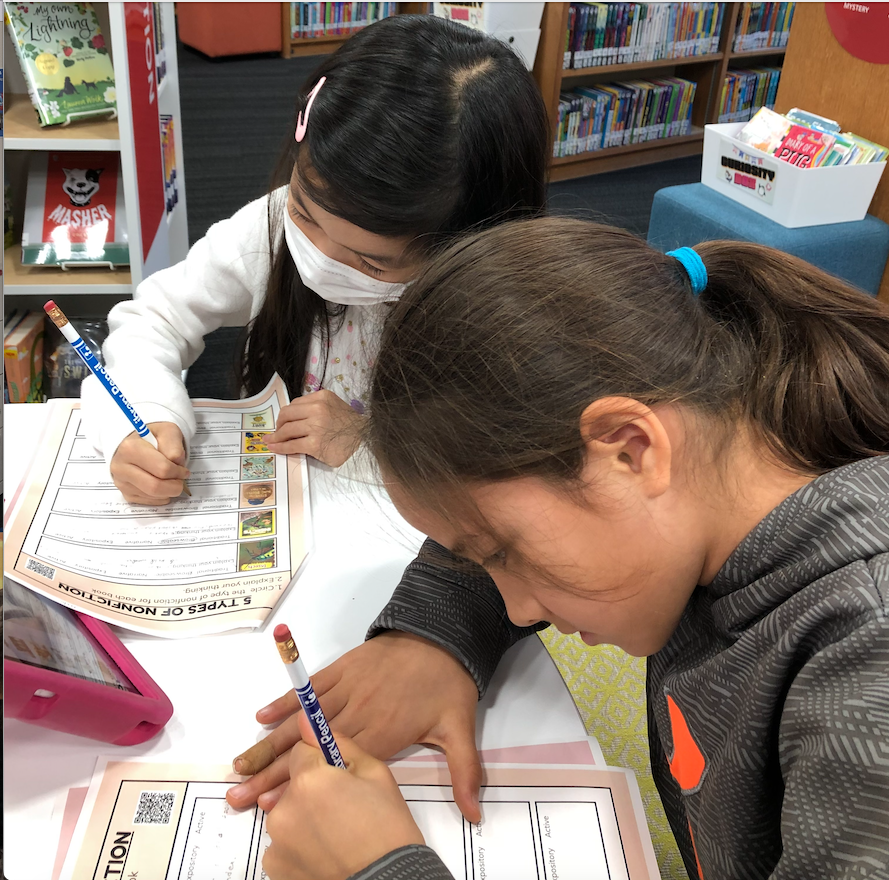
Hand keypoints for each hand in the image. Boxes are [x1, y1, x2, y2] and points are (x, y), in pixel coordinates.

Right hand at [109, 422, 189, 503]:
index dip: (178, 472)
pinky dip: (160, 497)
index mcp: (130, 448)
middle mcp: (121, 467)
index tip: (184, 470)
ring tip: (171, 480)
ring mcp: (121, 482)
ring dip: (168, 492)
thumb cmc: (154, 437)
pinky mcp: (125, 493)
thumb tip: (176, 463)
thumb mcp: (168, 431)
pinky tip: (162, 486)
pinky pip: (147, 501)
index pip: (162, 469)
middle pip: (155, 486)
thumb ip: (174, 446)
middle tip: (181, 481)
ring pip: (152, 496)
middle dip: (175, 486)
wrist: (138, 442)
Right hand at [227, 632, 481, 821]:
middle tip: (238, 793)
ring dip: (268, 742)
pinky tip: (261, 716)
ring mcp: (346, 688)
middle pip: (306, 749)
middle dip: (270, 772)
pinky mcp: (343, 667)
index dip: (300, 786)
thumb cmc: (448, 684)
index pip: (332, 767)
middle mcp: (356, 713)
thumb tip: (476, 815)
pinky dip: (285, 701)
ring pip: (300, 721)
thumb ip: (463, 773)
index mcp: (380, 735)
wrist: (442, 634)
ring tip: (240, 764)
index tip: (271, 805)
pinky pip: (309, 687)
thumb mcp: (460, 729)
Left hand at [262, 714, 423, 879]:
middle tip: (345, 809)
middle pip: (294, 785)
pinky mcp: (275, 869)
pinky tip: (326, 853)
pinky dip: (300, 846)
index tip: (339, 776)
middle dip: (314, 791)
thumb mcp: (375, 773)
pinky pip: (285, 844)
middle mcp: (285, 809)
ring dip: (306, 818)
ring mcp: (277, 842)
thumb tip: (308, 723)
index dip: (322, 762)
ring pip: (289, 814)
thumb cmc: (388, 827)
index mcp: (309, 779)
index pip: (302, 752)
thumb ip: (340, 745)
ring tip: (337, 835)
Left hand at [264, 389, 363, 466]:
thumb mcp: (335, 406)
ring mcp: (316, 426)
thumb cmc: (350, 426)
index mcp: (322, 397)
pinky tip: (274, 448)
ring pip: (287, 430)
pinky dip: (280, 447)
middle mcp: (318, 409)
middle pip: (287, 414)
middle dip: (278, 424)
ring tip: (271, 441)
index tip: (283, 422)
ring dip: (276, 436)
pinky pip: (291, 445)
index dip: (286, 414)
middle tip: (276, 432)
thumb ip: (316, 407)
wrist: (365, 442)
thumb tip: (293, 417)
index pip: (295, 403)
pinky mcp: (315, 444)